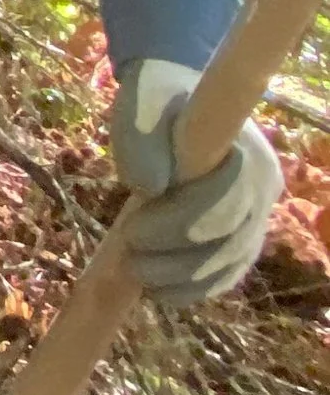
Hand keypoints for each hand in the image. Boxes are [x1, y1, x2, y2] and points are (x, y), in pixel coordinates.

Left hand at [110, 56, 281, 303]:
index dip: (182, 222)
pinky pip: (228, 272)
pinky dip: (196, 288)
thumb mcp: (141, 106)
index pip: (226, 199)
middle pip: (230, 237)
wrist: (174, 103)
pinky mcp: (244, 237)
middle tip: (129, 257)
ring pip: (229, 261)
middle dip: (177, 255)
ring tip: (139, 276)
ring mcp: (259, 216)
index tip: (131, 230)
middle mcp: (265, 189)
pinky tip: (162, 293)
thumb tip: (148, 188)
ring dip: (184, 278)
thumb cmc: (157, 100)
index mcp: (248, 152)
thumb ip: (141, 141)